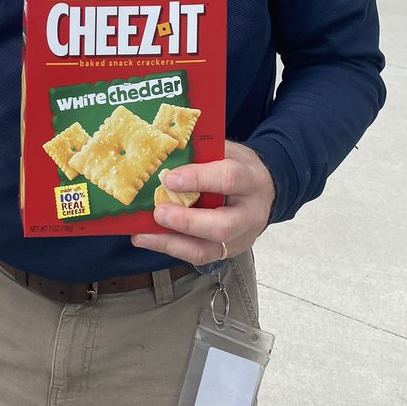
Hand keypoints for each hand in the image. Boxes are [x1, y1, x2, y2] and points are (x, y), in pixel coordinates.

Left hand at [130, 141, 274, 264]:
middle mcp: (250, 214)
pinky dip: (171, 248)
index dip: (198, 179)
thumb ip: (200, 152)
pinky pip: (199, 255)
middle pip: (223, 226)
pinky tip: (148, 239)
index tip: (169, 179)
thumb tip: (162, 150)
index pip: (228, 179)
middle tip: (159, 212)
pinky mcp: (229, 251)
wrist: (264, 189)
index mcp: (250, 179)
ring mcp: (241, 237)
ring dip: (172, 243)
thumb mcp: (225, 150)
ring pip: (209, 249)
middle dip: (187, 222)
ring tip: (142, 235)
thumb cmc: (237, 165)